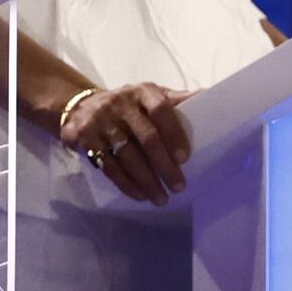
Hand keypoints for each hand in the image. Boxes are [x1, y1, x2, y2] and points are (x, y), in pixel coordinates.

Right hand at [60, 81, 192, 205]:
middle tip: (178, 186)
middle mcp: (121, 104)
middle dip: (164, 165)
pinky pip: (109, 167)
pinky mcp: (85, 139)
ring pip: (128, 156)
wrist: (81, 106)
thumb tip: (210, 97)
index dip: (174, 133)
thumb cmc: (129, 105)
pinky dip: (126, 184)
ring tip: (161, 198)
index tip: (185, 158)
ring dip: (147, 181)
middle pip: (146, 138)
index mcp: (143, 92)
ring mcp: (101, 121)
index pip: (160, 110)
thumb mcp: (150, 95)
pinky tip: (140, 195)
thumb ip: (177, 100)